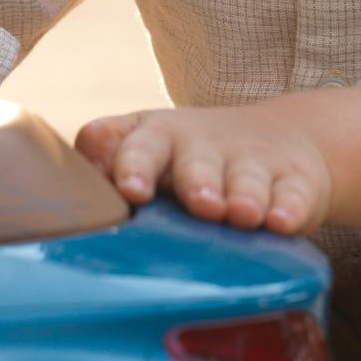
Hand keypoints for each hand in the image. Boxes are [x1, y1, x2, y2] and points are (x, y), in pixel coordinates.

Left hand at [78, 100, 335, 235]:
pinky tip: (284, 221)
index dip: (131, 163)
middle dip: (198, 181)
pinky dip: (290, 207)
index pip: (137, 143)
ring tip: (243, 215)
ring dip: (244, 195)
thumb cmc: (188, 160)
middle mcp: (203, 146)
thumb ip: (108, 167)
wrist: (278, 142)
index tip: (129, 191)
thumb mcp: (147, 155)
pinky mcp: (296, 179)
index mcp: (156, 139)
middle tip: (199, 204)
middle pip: (197, 161)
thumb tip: (65, 200)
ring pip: (247, 178)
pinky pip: (294, 193)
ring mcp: (252, 161)